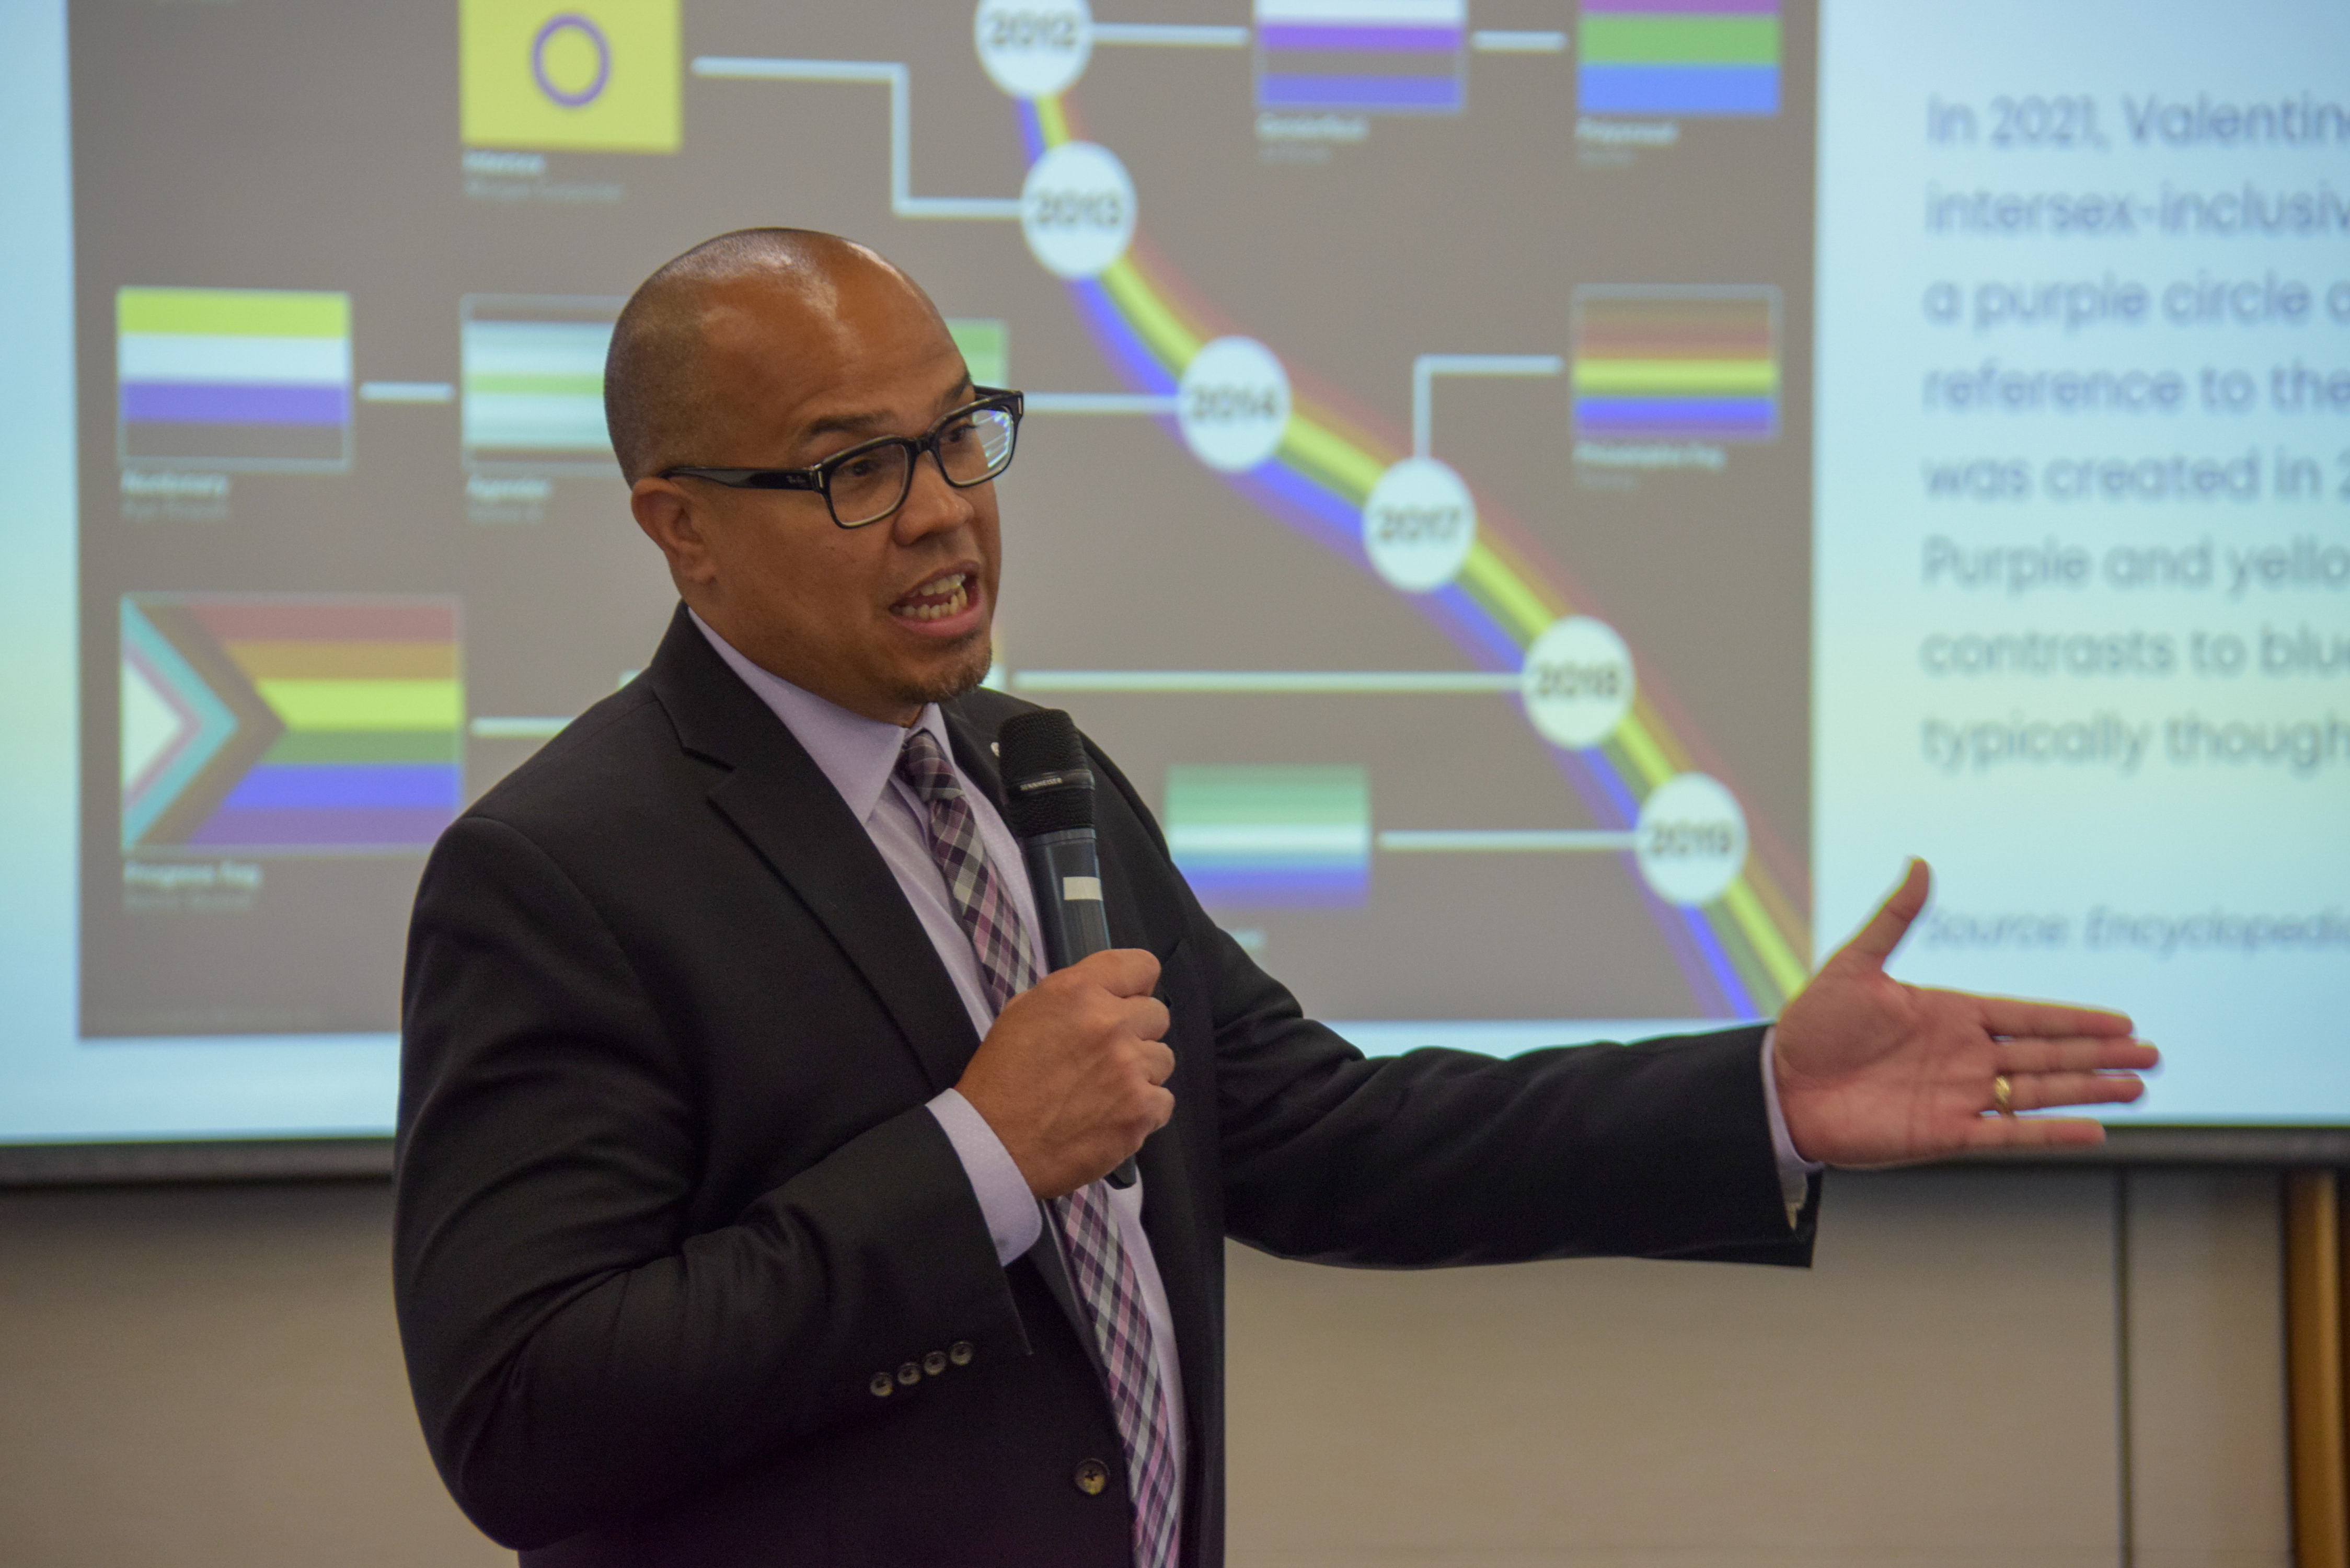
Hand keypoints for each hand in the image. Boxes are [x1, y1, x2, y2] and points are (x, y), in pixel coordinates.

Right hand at [955, 948, 1173, 1197]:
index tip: (1129, 1000)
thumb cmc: (1001, 1083)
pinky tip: (1110, 1116)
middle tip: (1106, 1055)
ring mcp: (1129, 1068)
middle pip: (1157, 1014)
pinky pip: (1163, 1100)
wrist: (994, 1146)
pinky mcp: (1141, 1110)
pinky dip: (1142, 1110)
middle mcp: (1109, 1024)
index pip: (1141, 966)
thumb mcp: (1021, 1014)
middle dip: (1136, 1032)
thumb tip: (1106, 994)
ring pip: (1163, 1059)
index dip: (1136, 985)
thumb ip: (1071, 996)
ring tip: (1104, 1090)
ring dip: (1141, 1072)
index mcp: (1077, 992)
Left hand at [1774, 860, 2157, 1165]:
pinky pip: (2009, 1135)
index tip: (2122, 1020)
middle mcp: (1962, 1055)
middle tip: (2152, 1054)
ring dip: (2089, 1090)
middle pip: (2047, 1054)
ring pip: (2041, 1092)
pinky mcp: (1944, 1133)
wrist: (1780, 1085)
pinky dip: (2051, 1135)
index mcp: (1949, 1014)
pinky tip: (2093, 1132)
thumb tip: (1919, 862)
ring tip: (2138, 1087)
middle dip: (2100, 1054)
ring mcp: (1958, 1095)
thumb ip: (1895, 918)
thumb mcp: (1854, 964)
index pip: (2027, 1015)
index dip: (2075, 1019)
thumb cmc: (1812, 1025)